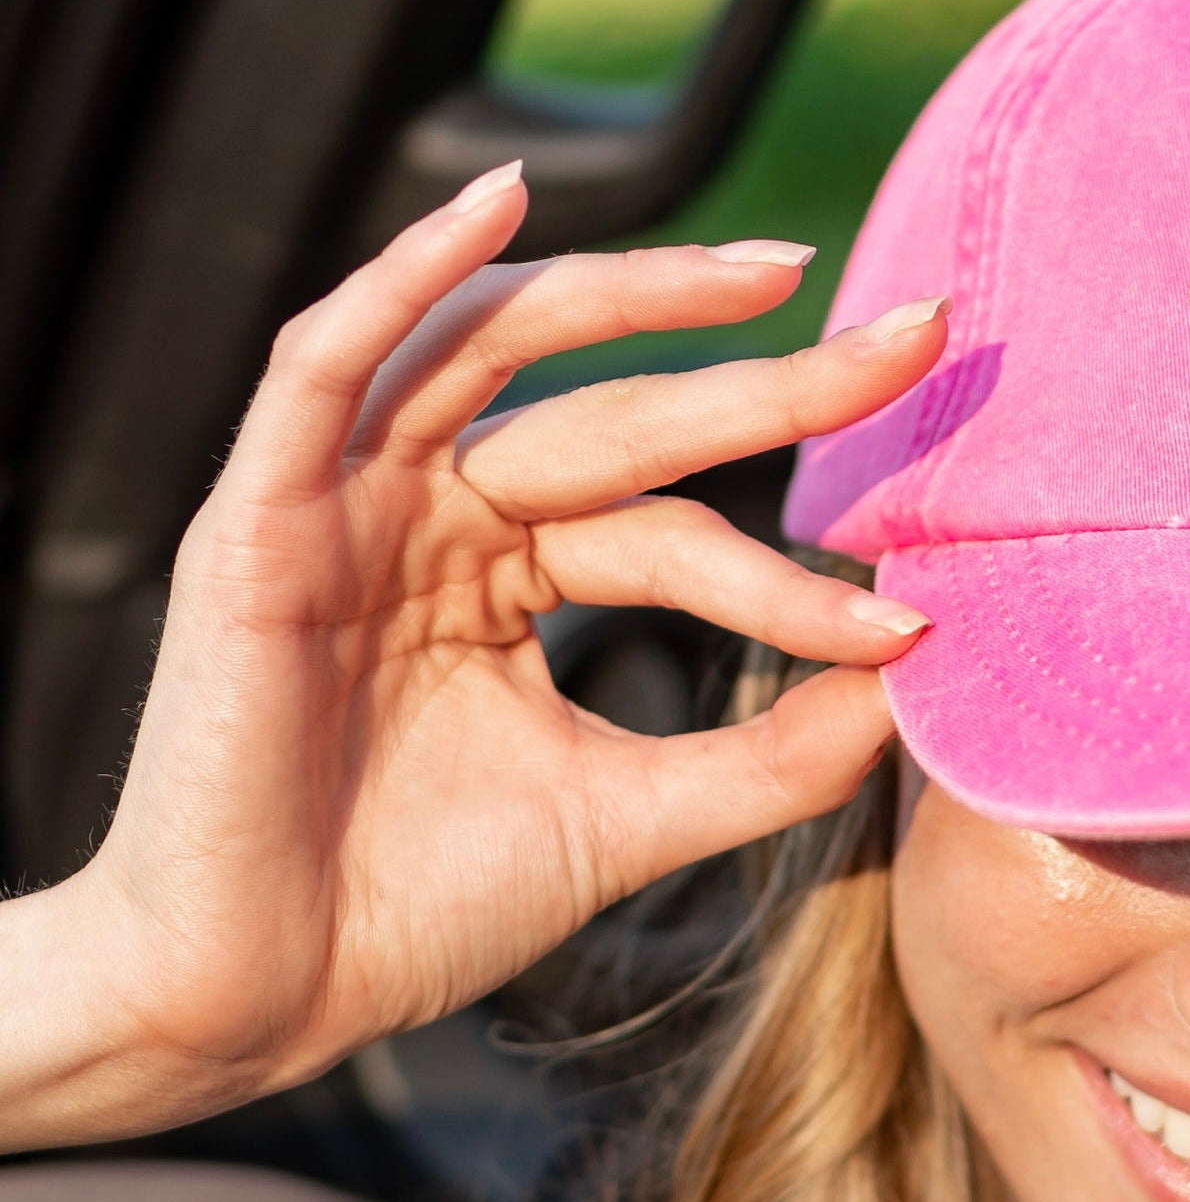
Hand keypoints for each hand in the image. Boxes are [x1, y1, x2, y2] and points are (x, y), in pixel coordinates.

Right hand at [2, 166, 946, 1141]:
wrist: (261, 998)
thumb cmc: (419, 909)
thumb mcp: (630, 818)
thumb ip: (765, 758)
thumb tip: (909, 691)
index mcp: (510, 576)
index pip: (675, 531)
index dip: (791, 576)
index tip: (915, 615)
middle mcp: (439, 520)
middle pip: (620, 418)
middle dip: (767, 381)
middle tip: (917, 339)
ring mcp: (350, 508)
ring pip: (492, 352)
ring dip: (629, 294)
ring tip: (771, 273)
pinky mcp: (260, 520)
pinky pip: (325, 367)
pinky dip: (403, 279)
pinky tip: (496, 203)